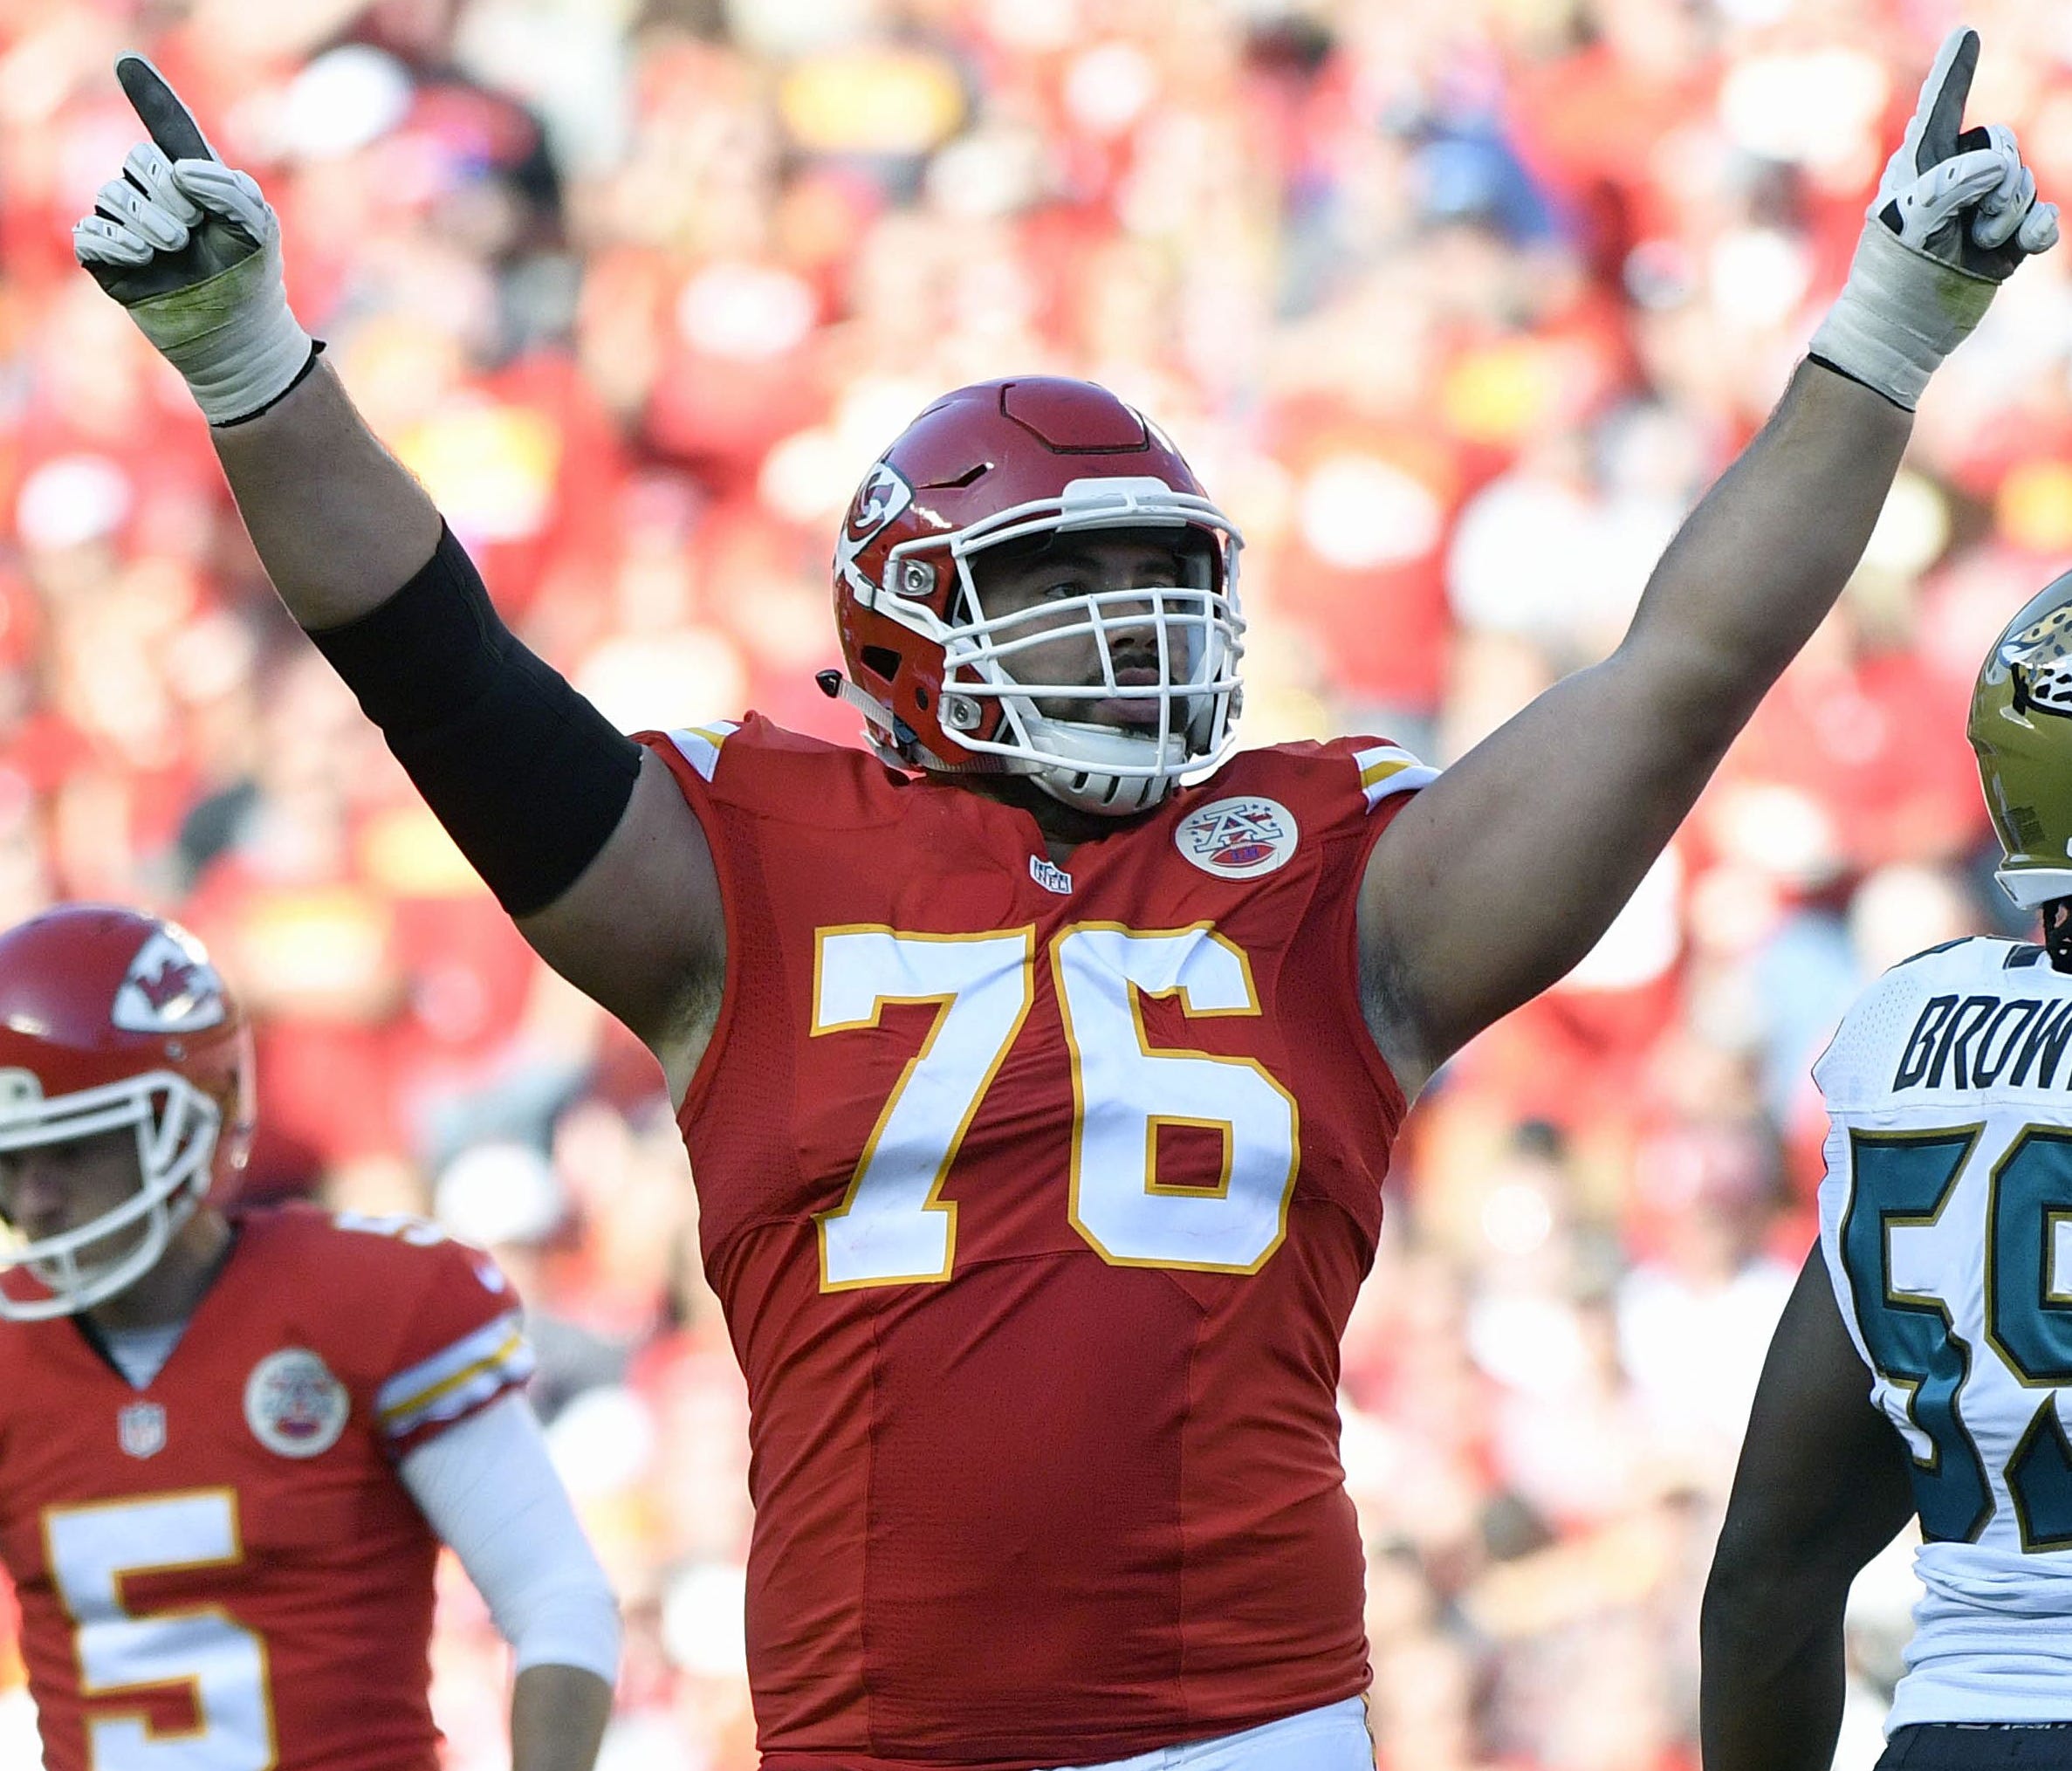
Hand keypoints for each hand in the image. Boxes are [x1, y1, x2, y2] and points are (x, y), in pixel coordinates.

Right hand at [72, 55, 314, 425]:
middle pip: (137, 160)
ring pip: (112, 195)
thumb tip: (182, 171)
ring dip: (147, 220)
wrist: (238, 336)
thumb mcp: (260, 229)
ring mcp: (129, 226)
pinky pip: (89, 233)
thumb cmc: (253, 279)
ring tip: (174, 248)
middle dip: (168, 192)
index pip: (168, 128)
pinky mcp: (108, 259)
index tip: (126, 62)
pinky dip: (115, 242)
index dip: (148, 94)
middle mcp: (156, 196)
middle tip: (193, 229)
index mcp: (194, 179)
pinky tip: (142, 260)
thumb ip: (232, 189)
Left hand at [1808, 28, 2056, 409]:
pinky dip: (2039, 229)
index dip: (1957, 69)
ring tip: (1976, 245)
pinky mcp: (2005, 237)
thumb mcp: (1913, 223)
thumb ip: (1952, 181)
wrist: (1902, 334)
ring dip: (2009, 214)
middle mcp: (1953, 178)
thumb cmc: (1893, 278)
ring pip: (2026, 180)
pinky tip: (2026, 249)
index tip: (1967, 33)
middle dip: (1999, 180)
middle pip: (2003, 143)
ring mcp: (1982, 207)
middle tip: (1969, 225)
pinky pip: (2044, 215)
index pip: (1941, 106)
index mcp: (1919, 165)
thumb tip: (1998, 166)